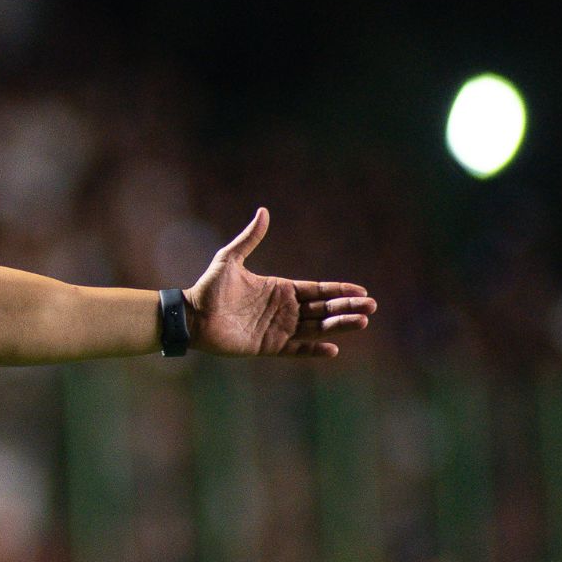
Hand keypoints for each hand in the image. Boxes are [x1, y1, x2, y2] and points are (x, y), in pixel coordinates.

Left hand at [185, 208, 375, 357]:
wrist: (191, 316)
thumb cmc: (208, 288)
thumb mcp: (230, 259)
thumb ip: (249, 238)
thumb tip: (263, 211)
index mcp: (280, 289)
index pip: (317, 290)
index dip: (339, 291)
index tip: (362, 291)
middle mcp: (283, 309)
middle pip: (322, 309)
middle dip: (346, 308)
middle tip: (371, 307)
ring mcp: (278, 328)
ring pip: (315, 328)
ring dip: (338, 326)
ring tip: (361, 323)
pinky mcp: (268, 346)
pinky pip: (296, 349)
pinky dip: (313, 350)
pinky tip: (333, 349)